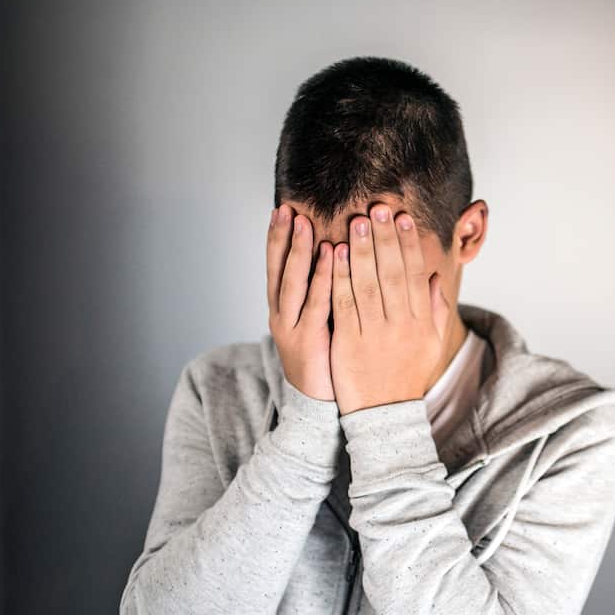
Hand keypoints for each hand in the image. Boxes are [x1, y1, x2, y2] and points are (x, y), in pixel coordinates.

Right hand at [267, 203, 335, 401]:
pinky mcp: (307, 341)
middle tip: (288, 210)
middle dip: (283, 238)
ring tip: (305, 224)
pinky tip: (330, 255)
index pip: (278, 266)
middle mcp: (281, 314)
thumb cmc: (326, 359)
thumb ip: (324, 292)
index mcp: (284, 308)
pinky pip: (316, 304)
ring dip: (299, 251)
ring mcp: (291, 328)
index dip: (279, 239)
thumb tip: (336, 256)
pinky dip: (322, 278)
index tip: (283, 210)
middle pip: (279, 269)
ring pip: (292, 283)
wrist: (320, 404)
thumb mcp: (322, 321)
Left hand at [329, 204, 451, 415]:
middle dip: (385, 239)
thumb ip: (435, 309)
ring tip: (357, 222)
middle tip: (379, 209)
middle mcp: (401, 326)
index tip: (403, 219)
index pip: (416, 275)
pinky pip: (343, 305)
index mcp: (421, 323)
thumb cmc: (407, 376)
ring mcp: (374, 334)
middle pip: (393, 273)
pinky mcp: (349, 344)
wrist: (385, 415)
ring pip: (367, 284)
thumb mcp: (431, 345)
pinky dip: (338, 277)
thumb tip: (435, 277)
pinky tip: (334, 254)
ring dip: (361, 250)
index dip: (409, 245)